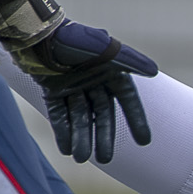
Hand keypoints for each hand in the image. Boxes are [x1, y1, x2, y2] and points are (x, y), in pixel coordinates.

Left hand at [12, 21, 157, 163]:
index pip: (128, 100)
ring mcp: (72, 87)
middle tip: (106, 159)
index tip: (144, 142)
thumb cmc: (74, 38)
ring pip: (80, 118)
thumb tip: (154, 72)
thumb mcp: (106, 48)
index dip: (136, 120)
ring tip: (81, 158)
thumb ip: (130, 59)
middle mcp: (94, 81)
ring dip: (81, 138)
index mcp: (110, 71)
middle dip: (103, 137)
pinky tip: (67, 149)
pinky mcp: (53, 91)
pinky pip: (60, 116)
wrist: (38, 34)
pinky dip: (63, 132)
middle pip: (102, 115)